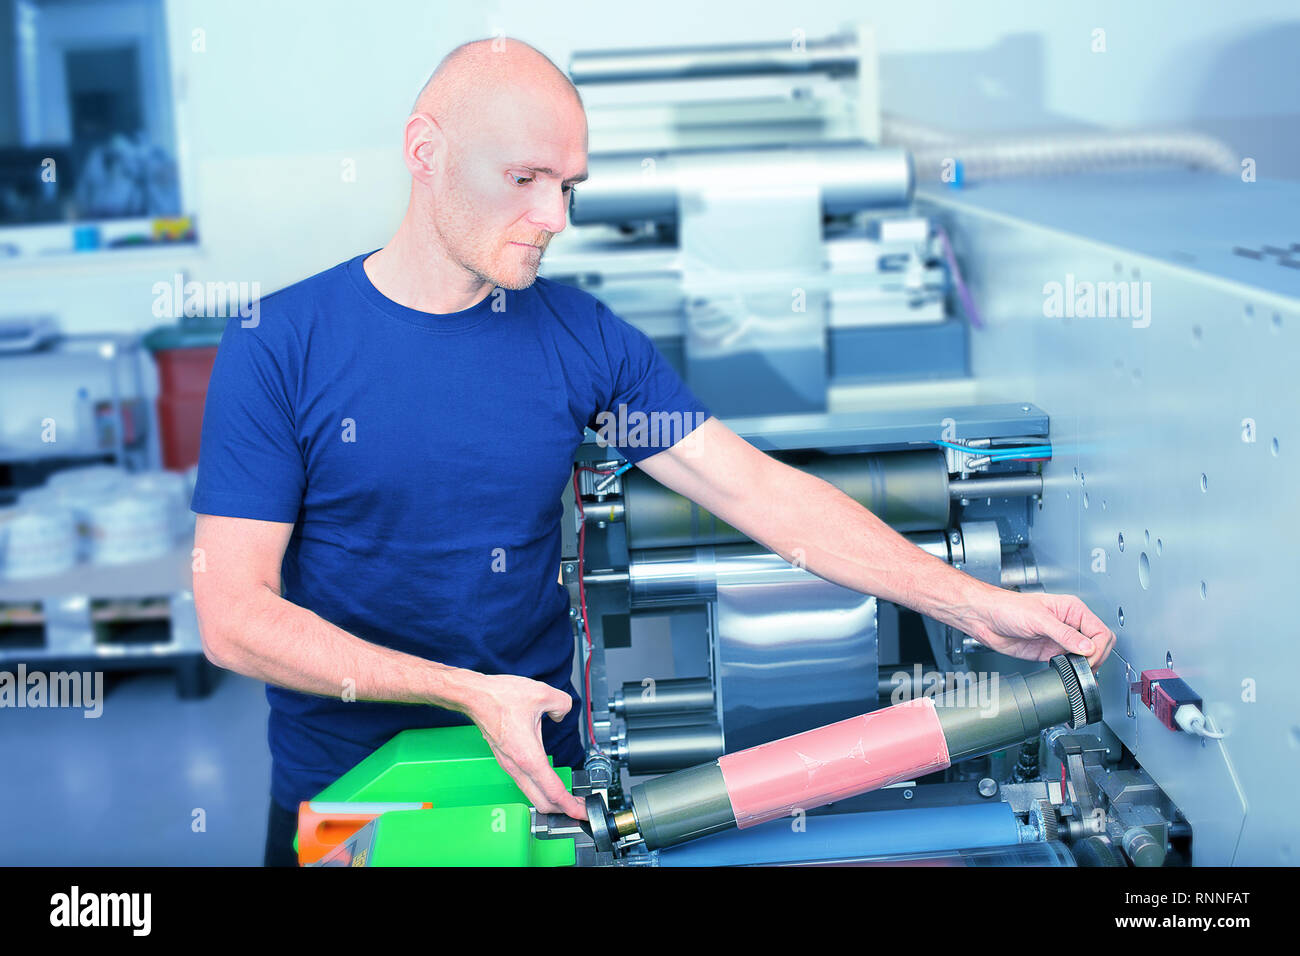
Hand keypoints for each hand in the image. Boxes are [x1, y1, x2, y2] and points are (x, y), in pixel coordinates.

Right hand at [462, 673, 587, 819]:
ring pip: (532, 794)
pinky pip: (525, 783)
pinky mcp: (505, 760)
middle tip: (580, 808)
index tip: (584, 813)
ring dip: (551, 800)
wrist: (474, 696)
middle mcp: (517, 766)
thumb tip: (562, 712)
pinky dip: (540, 789)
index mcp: (528, 756)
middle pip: (542, 802)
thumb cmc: (499, 697)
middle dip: (563, 809)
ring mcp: (509, 765)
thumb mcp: (542, 693)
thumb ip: (562, 705)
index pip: (553, 792)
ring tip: (568, 797)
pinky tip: (549, 781)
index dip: (571, 806)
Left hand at [961, 588, 1115, 670]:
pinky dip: (1073, 670)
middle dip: (1096, 658)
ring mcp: (1061, 640)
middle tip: (1083, 666)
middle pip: (1099, 644)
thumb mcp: (1038, 619)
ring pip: (1087, 656)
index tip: (1088, 658)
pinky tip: (1066, 671)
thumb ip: (1064, 634)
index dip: (1098, 647)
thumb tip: (1087, 647)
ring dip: (1086, 665)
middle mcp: (1069, 624)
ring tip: (1075, 670)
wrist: (986, 619)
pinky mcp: (1050, 652)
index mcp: (1072, 610)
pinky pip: (1071, 664)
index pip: (1100, 631)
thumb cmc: (1007, 608)